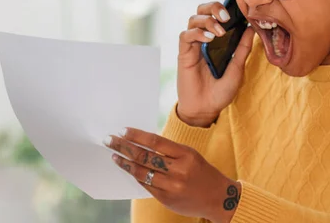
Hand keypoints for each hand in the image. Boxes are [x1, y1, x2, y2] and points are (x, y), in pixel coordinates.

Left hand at [105, 128, 241, 222]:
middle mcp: (178, 170)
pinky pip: (146, 185)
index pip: (155, 141)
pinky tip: (128, 169)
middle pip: (145, 156)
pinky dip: (136, 176)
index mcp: (186, 155)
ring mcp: (172, 187)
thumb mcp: (190, 155)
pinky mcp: (167, 199)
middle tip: (109, 141)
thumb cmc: (202, 172)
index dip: (136, 136)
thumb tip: (141, 143)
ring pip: (141, 172)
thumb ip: (168, 150)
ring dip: (125, 163)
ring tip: (115, 156)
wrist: (219, 197)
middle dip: (124, 147)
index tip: (122, 131)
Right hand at [178, 2, 254, 126]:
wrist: (206, 110)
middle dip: (213, 7)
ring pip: (193, 19)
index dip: (224, 7)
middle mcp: (204, 38)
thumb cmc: (220, 92)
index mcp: (217, 40)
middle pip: (202, 10)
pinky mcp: (184, 54)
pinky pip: (185, 35)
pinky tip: (209, 39)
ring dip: (207, 20)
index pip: (217, 14)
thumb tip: (251, 28)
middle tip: (226, 16)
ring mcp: (193, 45)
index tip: (238, 9)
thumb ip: (242, 48)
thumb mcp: (237, 68)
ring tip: (219, 32)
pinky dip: (197, 33)